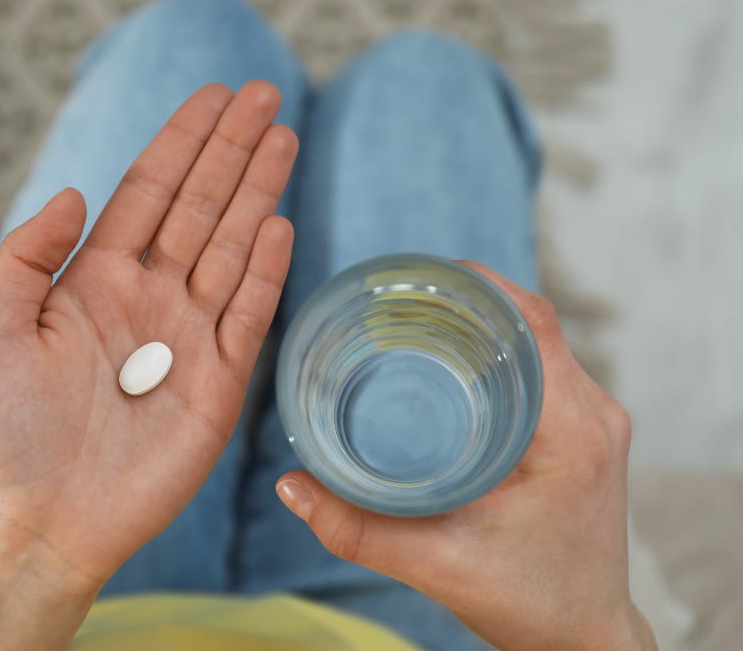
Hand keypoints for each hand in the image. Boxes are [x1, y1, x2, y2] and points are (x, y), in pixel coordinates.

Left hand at [0, 81, 297, 590]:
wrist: (44, 518)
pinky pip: (249, 315)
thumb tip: (76, 193)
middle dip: (232, 149)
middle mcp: (151, 296)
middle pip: (201, 206)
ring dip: (258, 192)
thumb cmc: (8, 431)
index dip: (182, 141)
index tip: (212, 94)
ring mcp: (190, 336)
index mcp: (98, 279)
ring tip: (282, 137)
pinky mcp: (220, 382)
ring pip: (232, 247)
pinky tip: (279, 224)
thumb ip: (28, 257)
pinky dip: (266, 271)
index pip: (150, 192)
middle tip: (264, 93)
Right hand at [275, 263, 656, 650]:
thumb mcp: (436, 565)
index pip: (534, 325)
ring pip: (540, 342)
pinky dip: (499, 348)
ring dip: (485, 322)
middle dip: (470, 299)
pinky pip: (544, 365)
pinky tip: (455, 354)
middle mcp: (594, 416)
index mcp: (573, 434)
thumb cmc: (530, 602)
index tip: (424, 273)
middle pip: (533, 323)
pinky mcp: (586, 430)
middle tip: (403, 296)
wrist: (583, 637)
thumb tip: (290, 485)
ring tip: (422, 317)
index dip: (483, 285)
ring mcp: (596, 421)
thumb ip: (356, 529)